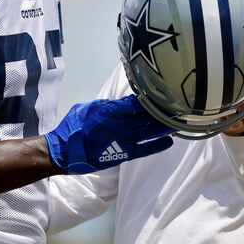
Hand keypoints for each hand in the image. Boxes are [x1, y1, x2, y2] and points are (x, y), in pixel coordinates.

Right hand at [45, 94, 173, 173]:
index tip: (164, 90)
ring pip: (148, 130)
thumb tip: (123, 101)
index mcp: (110, 110)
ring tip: (179, 119)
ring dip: (163, 124)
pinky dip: (156, 145)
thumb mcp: (88, 108)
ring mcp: (122, 139)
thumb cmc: (72, 127)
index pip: (135, 101)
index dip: (150, 96)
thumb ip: (107, 105)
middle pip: (146, 115)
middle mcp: (119, 123)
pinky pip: (143, 149)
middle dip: (162, 109)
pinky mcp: (122, 153)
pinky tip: (169, 141)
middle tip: (179, 103)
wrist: (63, 152)